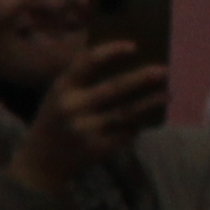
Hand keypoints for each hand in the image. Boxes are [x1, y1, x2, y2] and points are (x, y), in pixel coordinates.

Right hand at [5, 39, 163, 195]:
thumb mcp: (59, 96)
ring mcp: (85, 130)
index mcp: (62, 88)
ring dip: (149, 103)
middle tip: (164, 71)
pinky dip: (138, 125)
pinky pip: (125, 133)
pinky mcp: (96, 149)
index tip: (132, 46)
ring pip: (125, 113)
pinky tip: (149, 118)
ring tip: (167, 95)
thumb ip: (81, 79)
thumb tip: (126, 61)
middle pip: (113, 88)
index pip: (86, 63)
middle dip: (140, 79)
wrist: (41, 163)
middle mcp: (72, 108)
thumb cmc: (56, 119)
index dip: (110, 52)